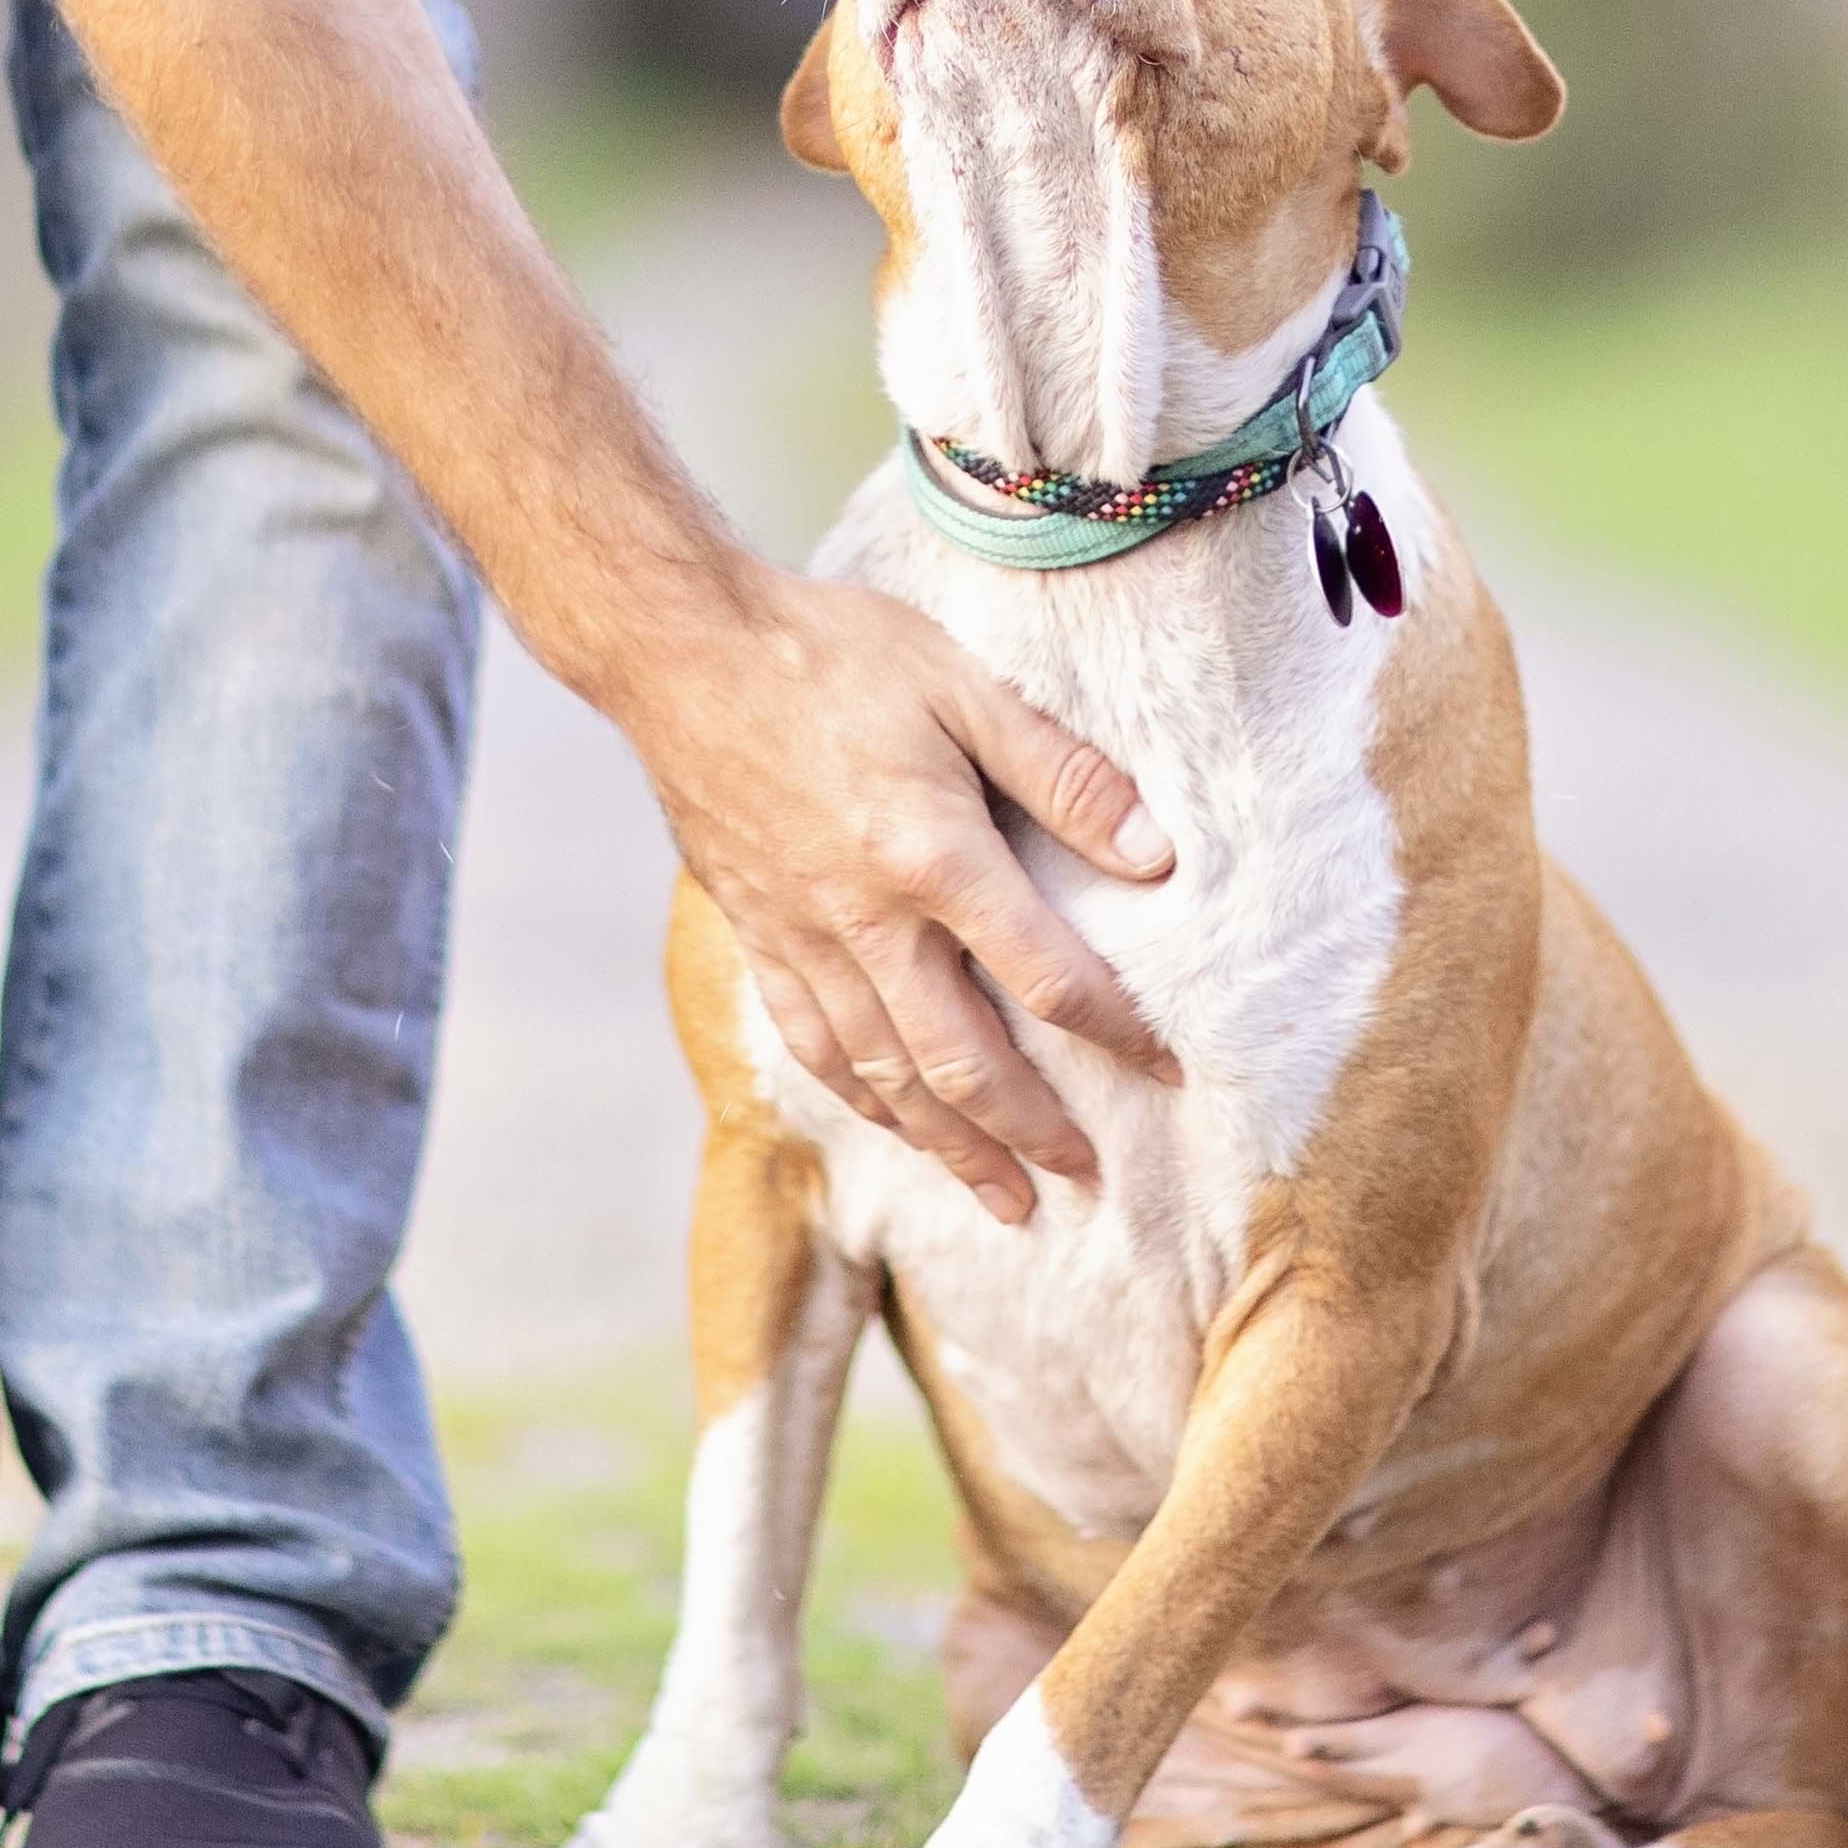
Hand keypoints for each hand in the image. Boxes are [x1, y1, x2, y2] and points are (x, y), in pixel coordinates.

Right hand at [624, 566, 1178, 1221]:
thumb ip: (1063, 776)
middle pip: (965, 1061)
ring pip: (887, 1075)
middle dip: (1033, 1129)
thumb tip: (1155, 857)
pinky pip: (814, 1045)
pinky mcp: (757, 935)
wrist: (680, 648)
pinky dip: (863, 1100)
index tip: (1167, 1071)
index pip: (1049, 979)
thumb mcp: (964, 686)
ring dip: (952, 1145)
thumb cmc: (829, 653)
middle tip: (1088, 1175)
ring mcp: (804, 939)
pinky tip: (894, 1125)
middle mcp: (868, 923)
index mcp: (933, 859)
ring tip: (1007, 1198)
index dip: (1118, 1033)